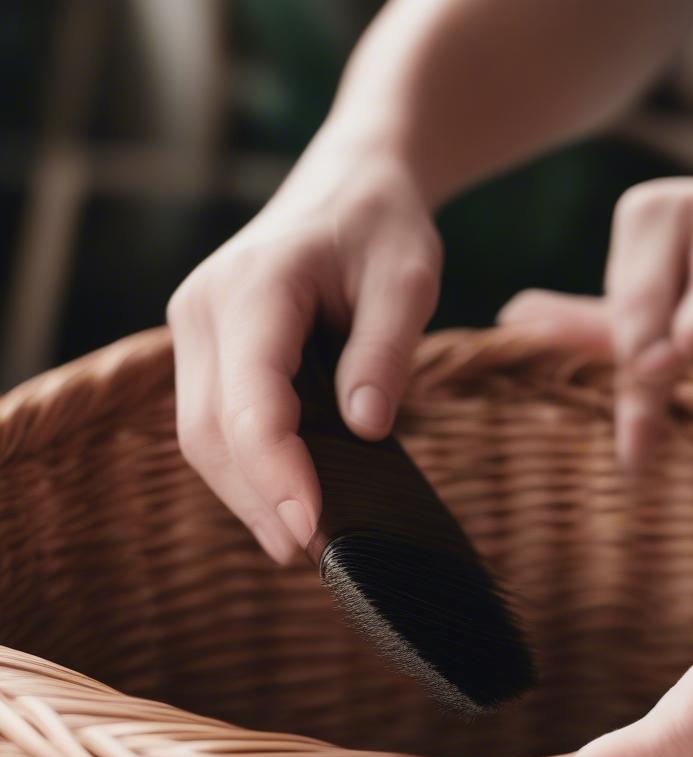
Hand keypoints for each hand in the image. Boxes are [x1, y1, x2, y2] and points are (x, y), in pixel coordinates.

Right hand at [168, 135, 440, 562]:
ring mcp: (197, 330)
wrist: (351, 182)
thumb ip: (385, 351)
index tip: (314, 524)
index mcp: (252, 287)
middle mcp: (204, 309)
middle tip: (312, 553)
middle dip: (259, 498)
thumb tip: (366, 426)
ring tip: (299, 541)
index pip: (250, 401)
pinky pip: (216, 422)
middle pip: (212, 431)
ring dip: (247, 494)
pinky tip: (284, 501)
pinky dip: (247, 468)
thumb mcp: (408, 278)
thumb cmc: (383, 225)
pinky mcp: (211, 350)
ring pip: (202, 435)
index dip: (277, 471)